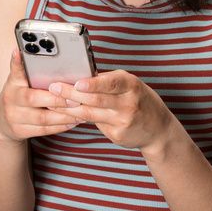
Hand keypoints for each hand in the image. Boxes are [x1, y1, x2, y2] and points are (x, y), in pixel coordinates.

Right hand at [0, 50, 78, 141]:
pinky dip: (61, 126)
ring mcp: (14, 117)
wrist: (2, 122)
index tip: (19, 51)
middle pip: (34, 98)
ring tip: (81, 110)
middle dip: (57, 99)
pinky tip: (74, 121)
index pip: (16, 71)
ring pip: (43, 118)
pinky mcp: (20, 131)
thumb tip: (21, 49)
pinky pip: (44, 130)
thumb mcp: (18, 81)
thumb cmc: (18, 96)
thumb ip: (23, 69)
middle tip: (76, 97)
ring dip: (64, 115)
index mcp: (12, 84)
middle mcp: (10, 100)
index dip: (17, 62)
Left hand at [48, 69, 173, 150]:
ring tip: (53, 101)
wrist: (158, 129)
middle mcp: (129, 104)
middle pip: (96, 99)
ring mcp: (123, 121)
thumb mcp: (130, 86)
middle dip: (71, 94)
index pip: (111, 83)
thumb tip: (79, 75)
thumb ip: (108, 82)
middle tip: (54, 88)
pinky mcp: (117, 135)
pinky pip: (94, 124)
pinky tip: (66, 114)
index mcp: (131, 86)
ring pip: (91, 114)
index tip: (77, 83)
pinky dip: (79, 118)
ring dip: (69, 107)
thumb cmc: (139, 100)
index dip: (94, 84)